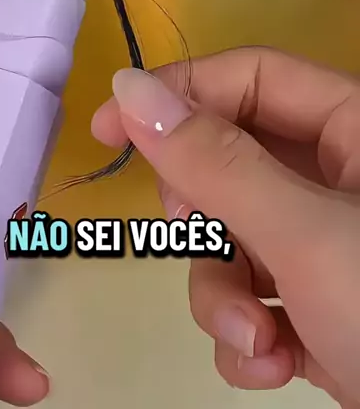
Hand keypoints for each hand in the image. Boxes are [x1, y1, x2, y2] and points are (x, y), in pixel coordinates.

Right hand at [92, 47, 359, 407]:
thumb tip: (130, 88)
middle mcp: (338, 178)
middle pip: (232, 163)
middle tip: (191, 232)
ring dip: (226, 295)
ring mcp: (326, 243)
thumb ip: (214, 161)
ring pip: (234, 238)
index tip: (109, 124)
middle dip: (206, 218)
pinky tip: (276, 366)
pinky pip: (254, 293)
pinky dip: (250, 334)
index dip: (177, 92)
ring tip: (256, 338)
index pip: (248, 77)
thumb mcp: (302, 234)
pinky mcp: (318, 304)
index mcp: (354, 129)